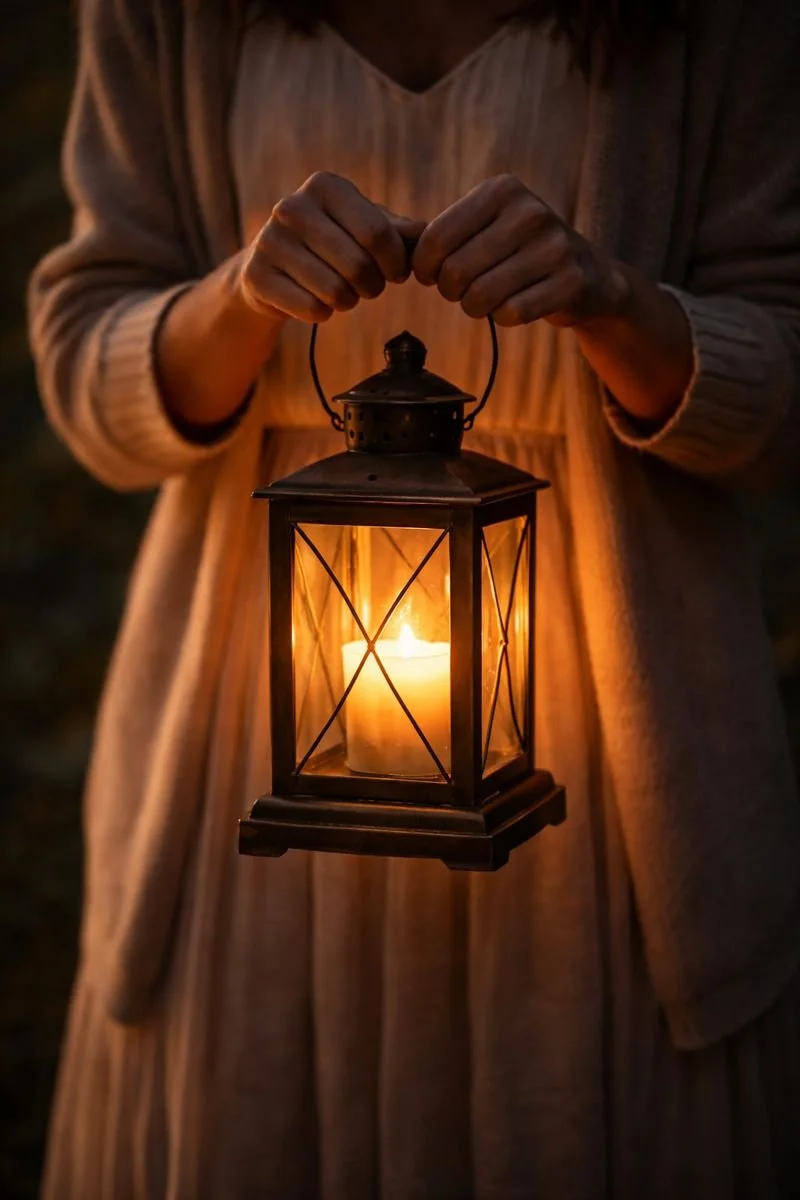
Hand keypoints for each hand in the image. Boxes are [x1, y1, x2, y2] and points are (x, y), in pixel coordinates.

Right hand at [238, 171, 425, 324]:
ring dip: (348, 301)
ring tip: (342, 291)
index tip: (397, 273)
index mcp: (325, 186)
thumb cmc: (333, 243)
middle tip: (368, 286)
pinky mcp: (256, 275)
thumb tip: (432, 233)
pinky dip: (322, 314)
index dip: (396, 263)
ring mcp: (269, 240)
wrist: (273, 267)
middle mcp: (292, 206)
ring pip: (336, 292)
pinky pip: (312, 310)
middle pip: (358, 265)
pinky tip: (314, 301)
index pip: (377, 233)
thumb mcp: (367, 228)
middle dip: (373, 285)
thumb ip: (402, 231)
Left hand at [412, 174, 627, 327]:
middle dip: (451, 291)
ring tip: (486, 299)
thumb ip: (442, 234)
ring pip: (481, 297)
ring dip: (476, 307)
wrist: (588, 275)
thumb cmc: (519, 252)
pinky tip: (514, 307)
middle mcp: (530, 212)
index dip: (424, 268)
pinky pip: (511, 314)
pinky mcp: (569, 282)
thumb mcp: (486, 226)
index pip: (436, 238)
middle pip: (456, 272)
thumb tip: (395, 248)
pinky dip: (503, 318)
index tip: (432, 276)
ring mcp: (554, 247)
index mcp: (501, 190)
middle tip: (462, 292)